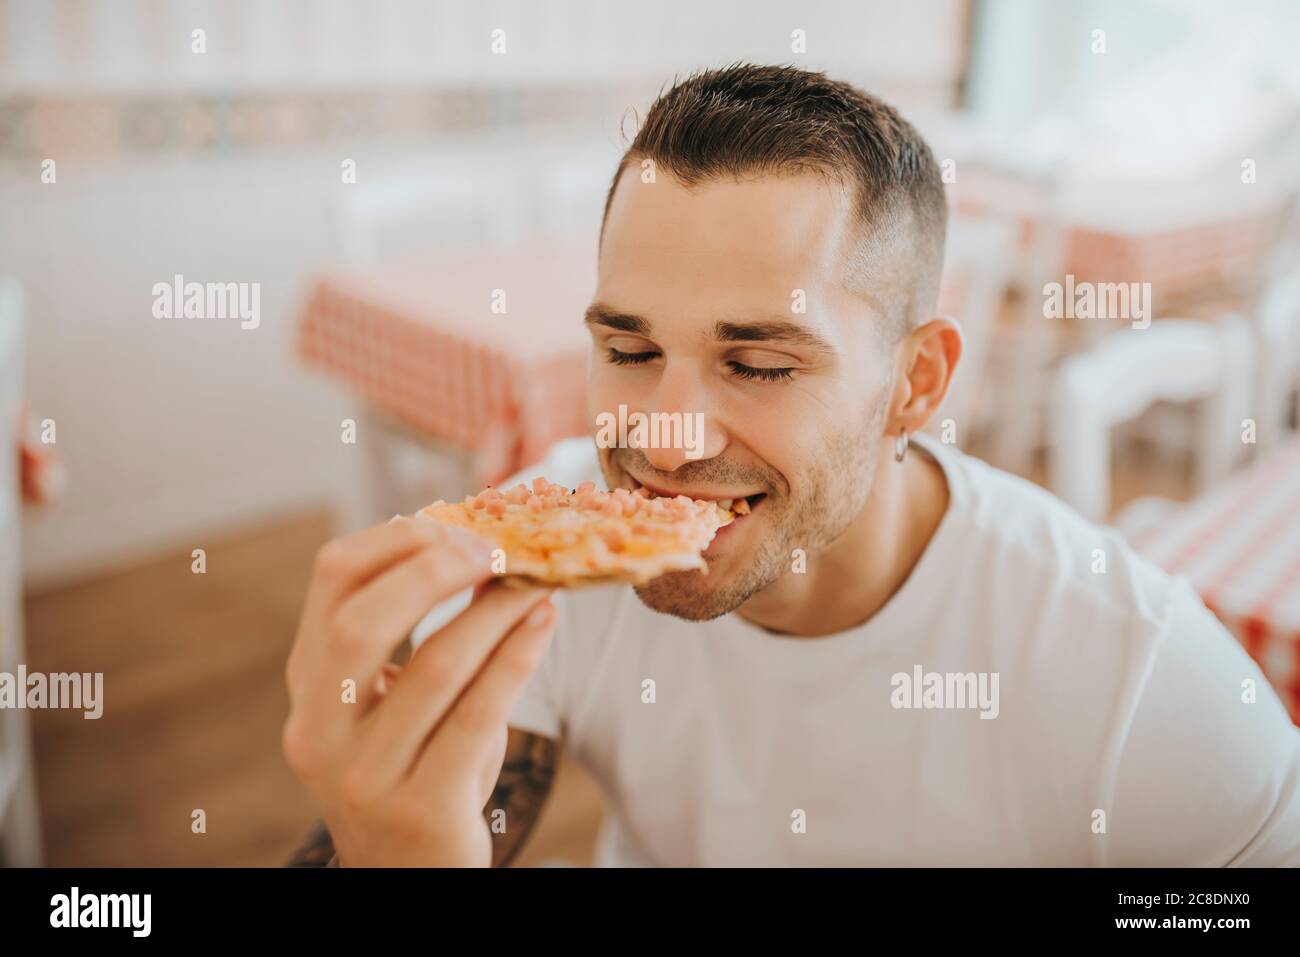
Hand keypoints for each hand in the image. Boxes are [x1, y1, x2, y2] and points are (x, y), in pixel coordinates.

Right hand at [282, 514, 556, 865]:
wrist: (412, 879)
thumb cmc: (416, 770)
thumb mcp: (397, 705)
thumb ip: (419, 637)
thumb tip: (482, 545)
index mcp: (310, 687)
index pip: (331, 580)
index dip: (395, 538)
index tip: (455, 523)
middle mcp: (319, 730)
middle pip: (362, 622)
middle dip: (436, 571)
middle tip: (496, 548)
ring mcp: (365, 775)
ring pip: (435, 668)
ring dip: (496, 612)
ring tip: (538, 581)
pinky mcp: (421, 809)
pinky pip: (477, 716)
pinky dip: (516, 659)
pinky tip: (542, 624)